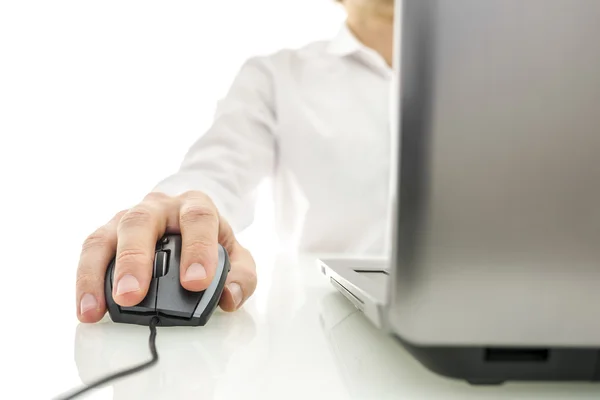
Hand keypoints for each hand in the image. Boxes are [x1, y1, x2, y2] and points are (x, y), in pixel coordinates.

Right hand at [75, 191, 256, 322]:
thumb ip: (241, 277)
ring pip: (106, 235)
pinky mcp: (107, 235)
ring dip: (99, 273)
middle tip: (133, 295)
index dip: (196, 248)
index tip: (195, 282)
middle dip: (135, 259)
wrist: (187, 220)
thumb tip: (230, 298)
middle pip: (141, 222)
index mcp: (195, 206)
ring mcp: (127, 218)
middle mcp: (158, 208)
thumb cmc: (210, 242)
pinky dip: (86, 281)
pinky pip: (90, 252)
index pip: (197, 218)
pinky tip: (88, 309)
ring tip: (100, 307)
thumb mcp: (235, 255)